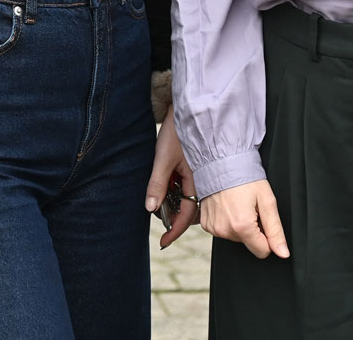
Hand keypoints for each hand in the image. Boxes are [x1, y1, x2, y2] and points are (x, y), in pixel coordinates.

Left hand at [143, 109, 200, 247]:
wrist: (186, 110)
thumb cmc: (176, 132)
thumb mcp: (162, 158)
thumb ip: (157, 184)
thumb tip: (151, 208)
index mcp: (197, 181)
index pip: (187, 215)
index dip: (175, 230)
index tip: (164, 242)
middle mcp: (201, 181)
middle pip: (189, 210)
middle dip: (174, 218)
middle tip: (159, 220)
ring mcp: (199, 176)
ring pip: (187, 199)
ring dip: (174, 204)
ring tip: (160, 202)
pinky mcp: (195, 170)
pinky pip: (187, 188)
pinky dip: (176, 192)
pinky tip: (167, 187)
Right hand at [199, 179, 289, 259]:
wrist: (220, 162)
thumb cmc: (244, 177)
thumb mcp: (267, 201)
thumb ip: (275, 230)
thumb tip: (283, 253)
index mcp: (242, 226)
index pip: (262, 251)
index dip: (267, 238)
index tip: (263, 219)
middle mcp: (225, 230)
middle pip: (248, 243)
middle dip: (253, 229)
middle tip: (250, 208)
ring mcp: (214, 228)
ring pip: (235, 237)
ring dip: (239, 224)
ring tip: (238, 204)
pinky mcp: (206, 224)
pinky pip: (222, 231)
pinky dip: (227, 221)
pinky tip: (227, 206)